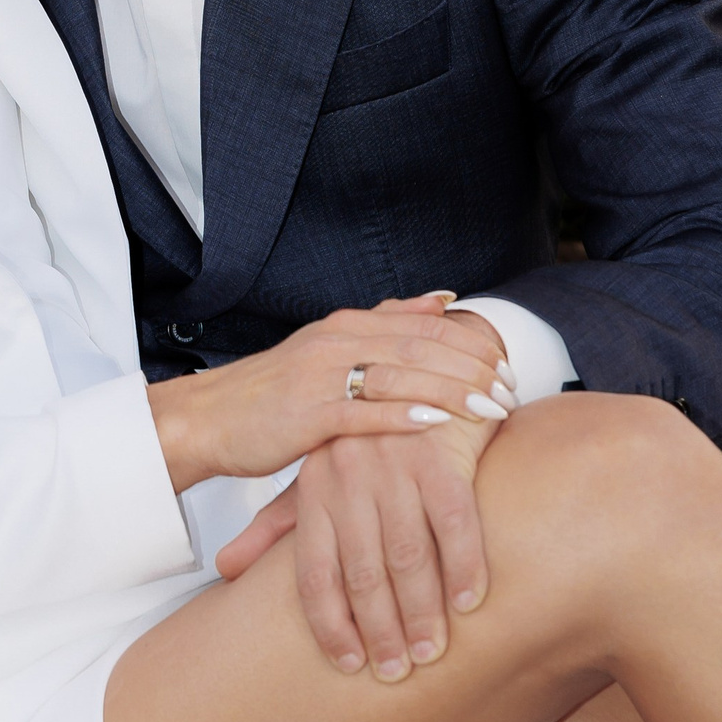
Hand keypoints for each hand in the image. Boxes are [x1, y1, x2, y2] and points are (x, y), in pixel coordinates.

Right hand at [147, 294, 513, 492]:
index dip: (469, 343)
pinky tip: (434, 423)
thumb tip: (441, 298)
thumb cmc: (273, 393)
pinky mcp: (307, 414)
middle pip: (419, 346)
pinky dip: (401, 415)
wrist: (210, 417)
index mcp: (346, 326)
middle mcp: (336, 342)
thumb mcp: (329, 347)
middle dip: (471, 367)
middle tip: (511, 389)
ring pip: (399, 375)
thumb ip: (386, 322)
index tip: (507, 364)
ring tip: (490, 408)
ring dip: (450, 391)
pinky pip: (362, 412)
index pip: (422, 325)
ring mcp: (321, 376)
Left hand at [214, 307, 512, 677]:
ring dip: (422, 610)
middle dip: (380, 629)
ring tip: (430, 652)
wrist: (424, 377)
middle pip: (363, 571)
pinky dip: (463, 566)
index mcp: (315, 488)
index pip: (313, 571)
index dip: (330, 623)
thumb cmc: (369, 444)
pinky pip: (454, 523)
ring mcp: (396, 466)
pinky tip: (469, 602)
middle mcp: (350, 478)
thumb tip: (226, 569)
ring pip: (408, 555)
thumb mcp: (315, 479)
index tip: (349, 664)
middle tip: (396, 670)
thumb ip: (274, 525)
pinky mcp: (441, 457)